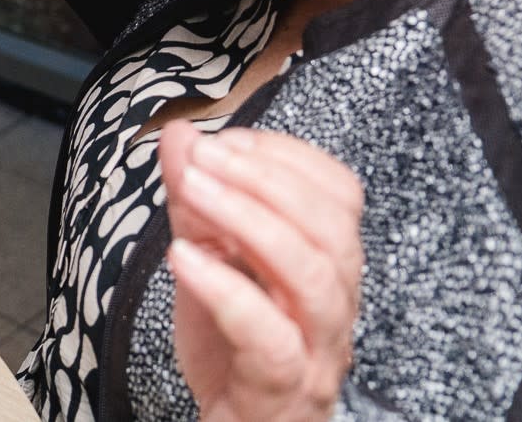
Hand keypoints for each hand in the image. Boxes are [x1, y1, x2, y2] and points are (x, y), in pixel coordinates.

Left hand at [158, 123, 362, 421]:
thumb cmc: (230, 343)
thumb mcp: (205, 257)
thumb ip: (194, 198)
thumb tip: (180, 133)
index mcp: (329, 263)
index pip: (341, 195)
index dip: (287, 156)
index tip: (226, 139)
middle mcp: (334, 304)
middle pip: (331, 230)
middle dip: (264, 180)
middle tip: (203, 157)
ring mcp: (315, 349)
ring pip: (313, 278)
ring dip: (248, 220)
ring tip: (192, 190)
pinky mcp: (283, 388)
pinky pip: (270, 338)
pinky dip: (227, 290)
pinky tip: (183, 258)